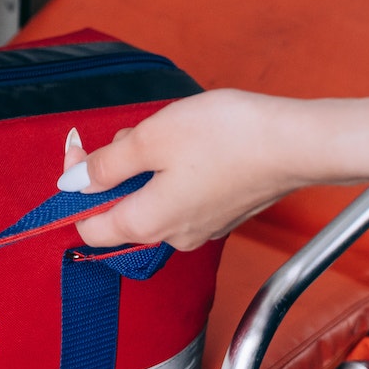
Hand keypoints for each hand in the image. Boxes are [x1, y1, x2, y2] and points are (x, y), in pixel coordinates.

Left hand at [59, 90, 313, 250]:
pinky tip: (193, 144)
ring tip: (169, 133)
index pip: (89, 227)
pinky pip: (181, 196)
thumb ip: (105, 165)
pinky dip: (176, 171)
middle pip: (121, 209)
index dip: (77, 189)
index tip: (82, 151)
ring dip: (148, 166)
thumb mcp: (149, 139)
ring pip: (153, 198)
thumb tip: (73, 183)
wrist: (295, 143)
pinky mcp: (222, 214)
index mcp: (147, 224)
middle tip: (135, 132)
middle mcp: (172, 237)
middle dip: (117, 169)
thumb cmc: (226, 137)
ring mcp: (201, 228)